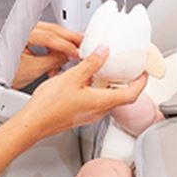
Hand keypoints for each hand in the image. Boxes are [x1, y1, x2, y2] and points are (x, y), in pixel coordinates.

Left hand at [1, 21, 83, 89]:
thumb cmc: (6, 75)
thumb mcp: (34, 69)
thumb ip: (53, 61)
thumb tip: (69, 56)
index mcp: (22, 34)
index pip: (49, 37)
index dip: (65, 45)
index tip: (77, 53)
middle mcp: (25, 30)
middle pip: (53, 30)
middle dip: (70, 39)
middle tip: (83, 46)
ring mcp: (28, 32)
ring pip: (53, 33)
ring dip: (64, 43)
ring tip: (74, 53)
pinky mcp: (31, 37)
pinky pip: (49, 38)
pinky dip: (57, 47)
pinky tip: (62, 57)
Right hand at [23, 46, 150, 136]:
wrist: (32, 124)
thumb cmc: (49, 107)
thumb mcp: (72, 77)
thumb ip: (90, 63)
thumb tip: (103, 52)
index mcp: (101, 102)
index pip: (131, 94)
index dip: (141, 82)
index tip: (144, 72)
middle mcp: (98, 111)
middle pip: (122, 98)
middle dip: (129, 83)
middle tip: (130, 69)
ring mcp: (89, 115)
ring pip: (109, 100)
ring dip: (112, 86)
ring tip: (109, 71)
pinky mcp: (80, 115)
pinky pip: (97, 102)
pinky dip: (99, 90)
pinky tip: (88, 81)